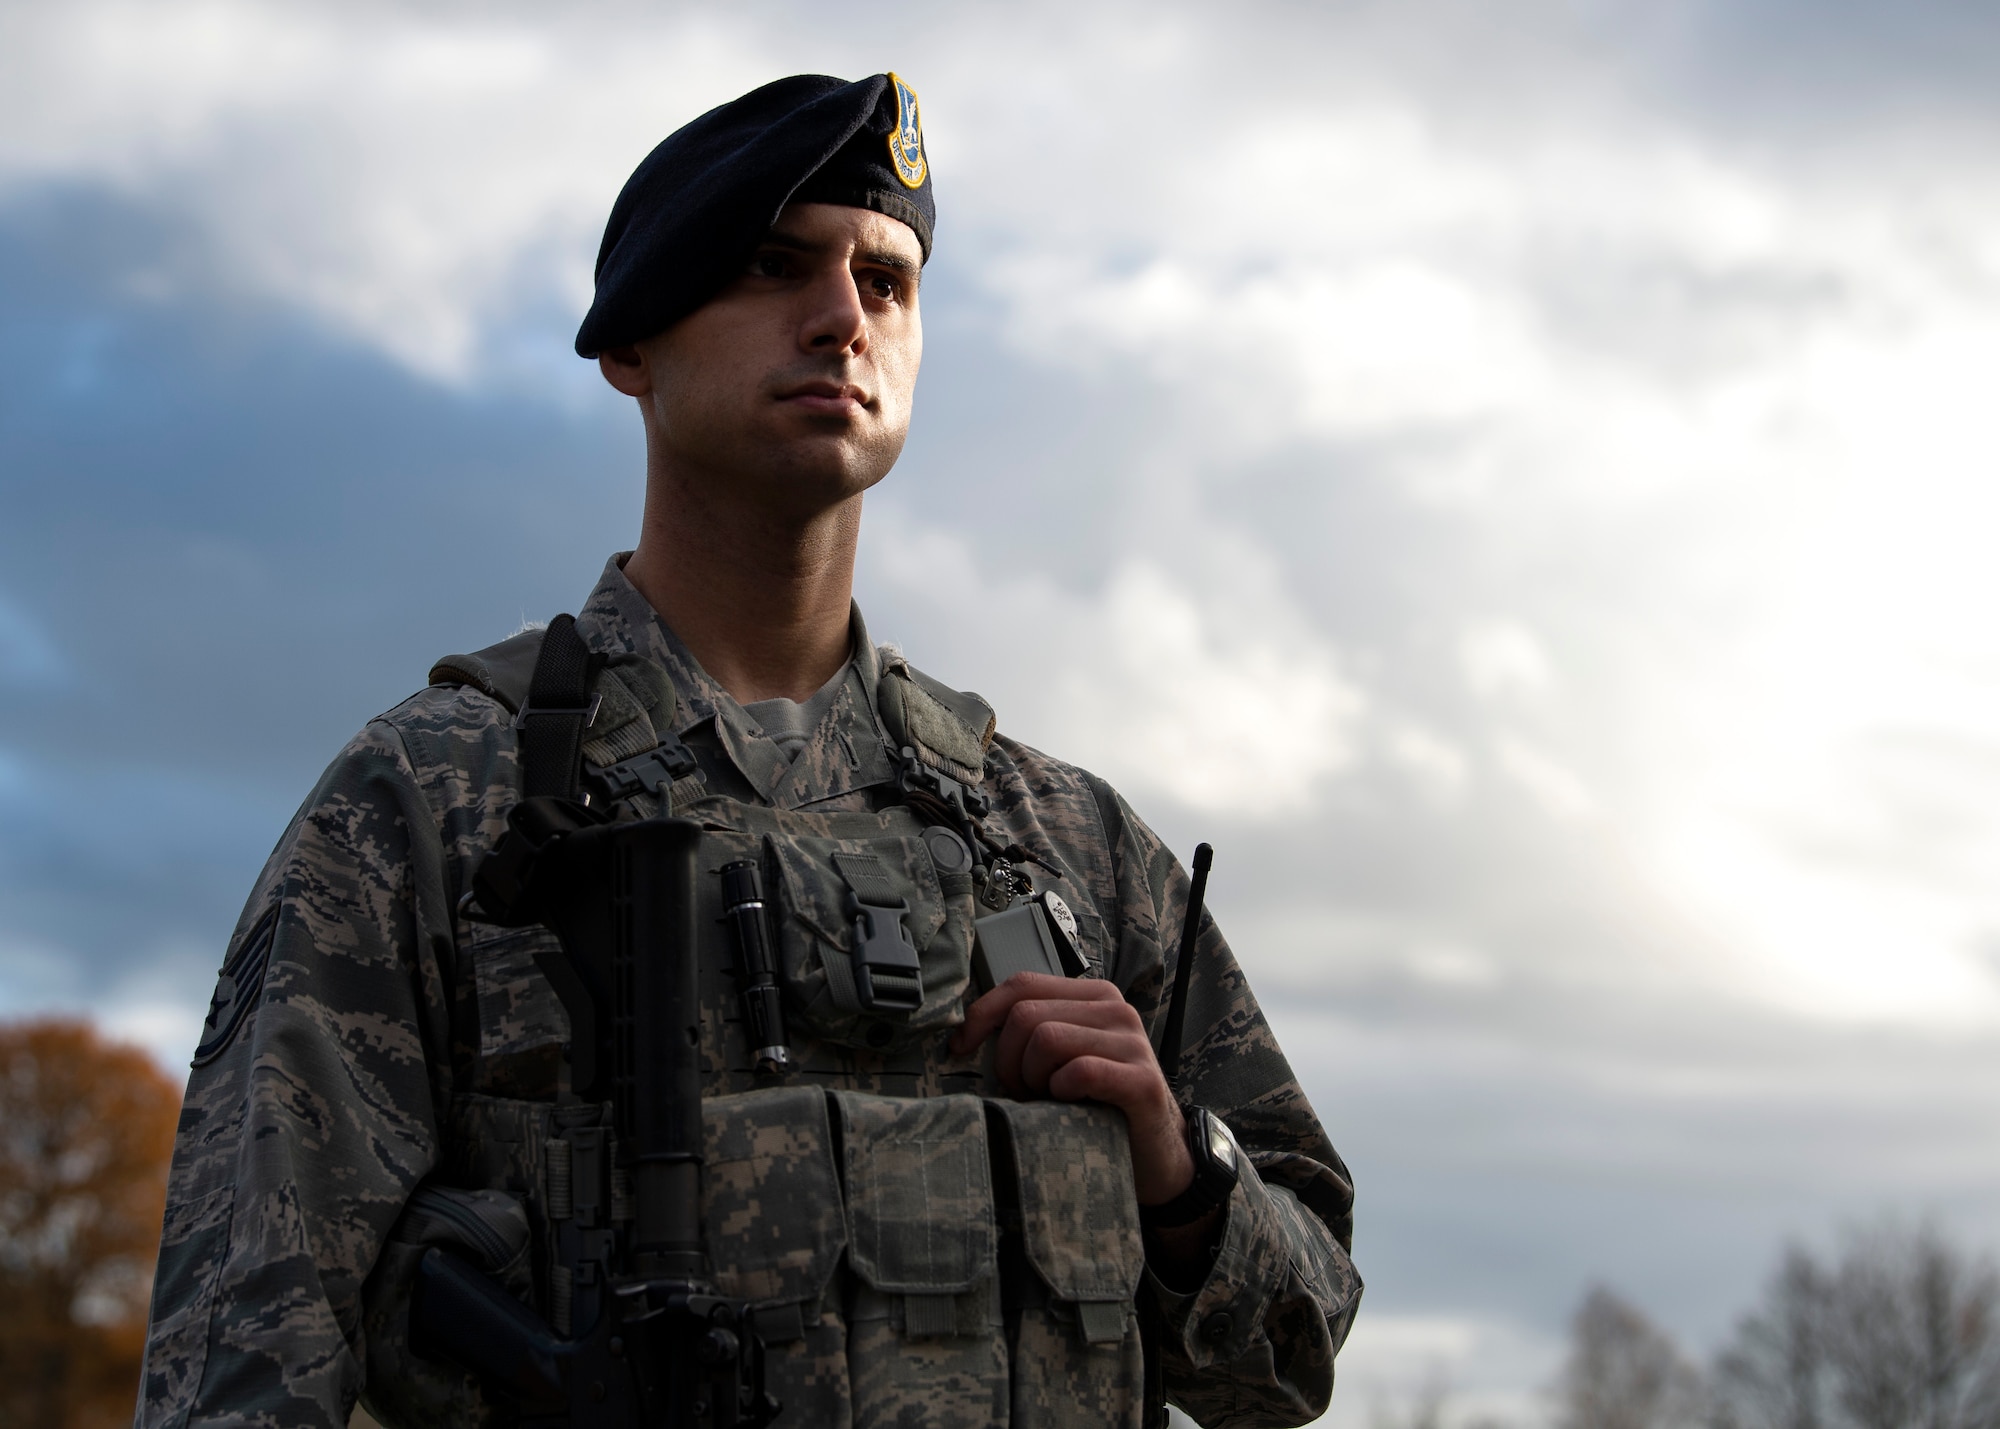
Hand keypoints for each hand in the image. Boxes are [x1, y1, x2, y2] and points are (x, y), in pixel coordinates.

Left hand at [951, 972, 1193, 1205]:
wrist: (1155, 1153)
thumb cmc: (1096, 1103)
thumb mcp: (1061, 1058)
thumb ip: (1031, 1033)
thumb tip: (964, 1033)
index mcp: (1093, 996)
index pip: (1021, 984)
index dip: (982, 1014)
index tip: (960, 1047)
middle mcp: (1116, 1009)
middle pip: (1026, 1015)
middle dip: (1009, 1060)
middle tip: (1023, 1092)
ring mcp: (1132, 1042)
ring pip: (1047, 1039)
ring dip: (1033, 1079)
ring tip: (1048, 1100)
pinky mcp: (1142, 1080)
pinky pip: (1079, 1072)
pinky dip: (1061, 1092)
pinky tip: (1069, 1107)